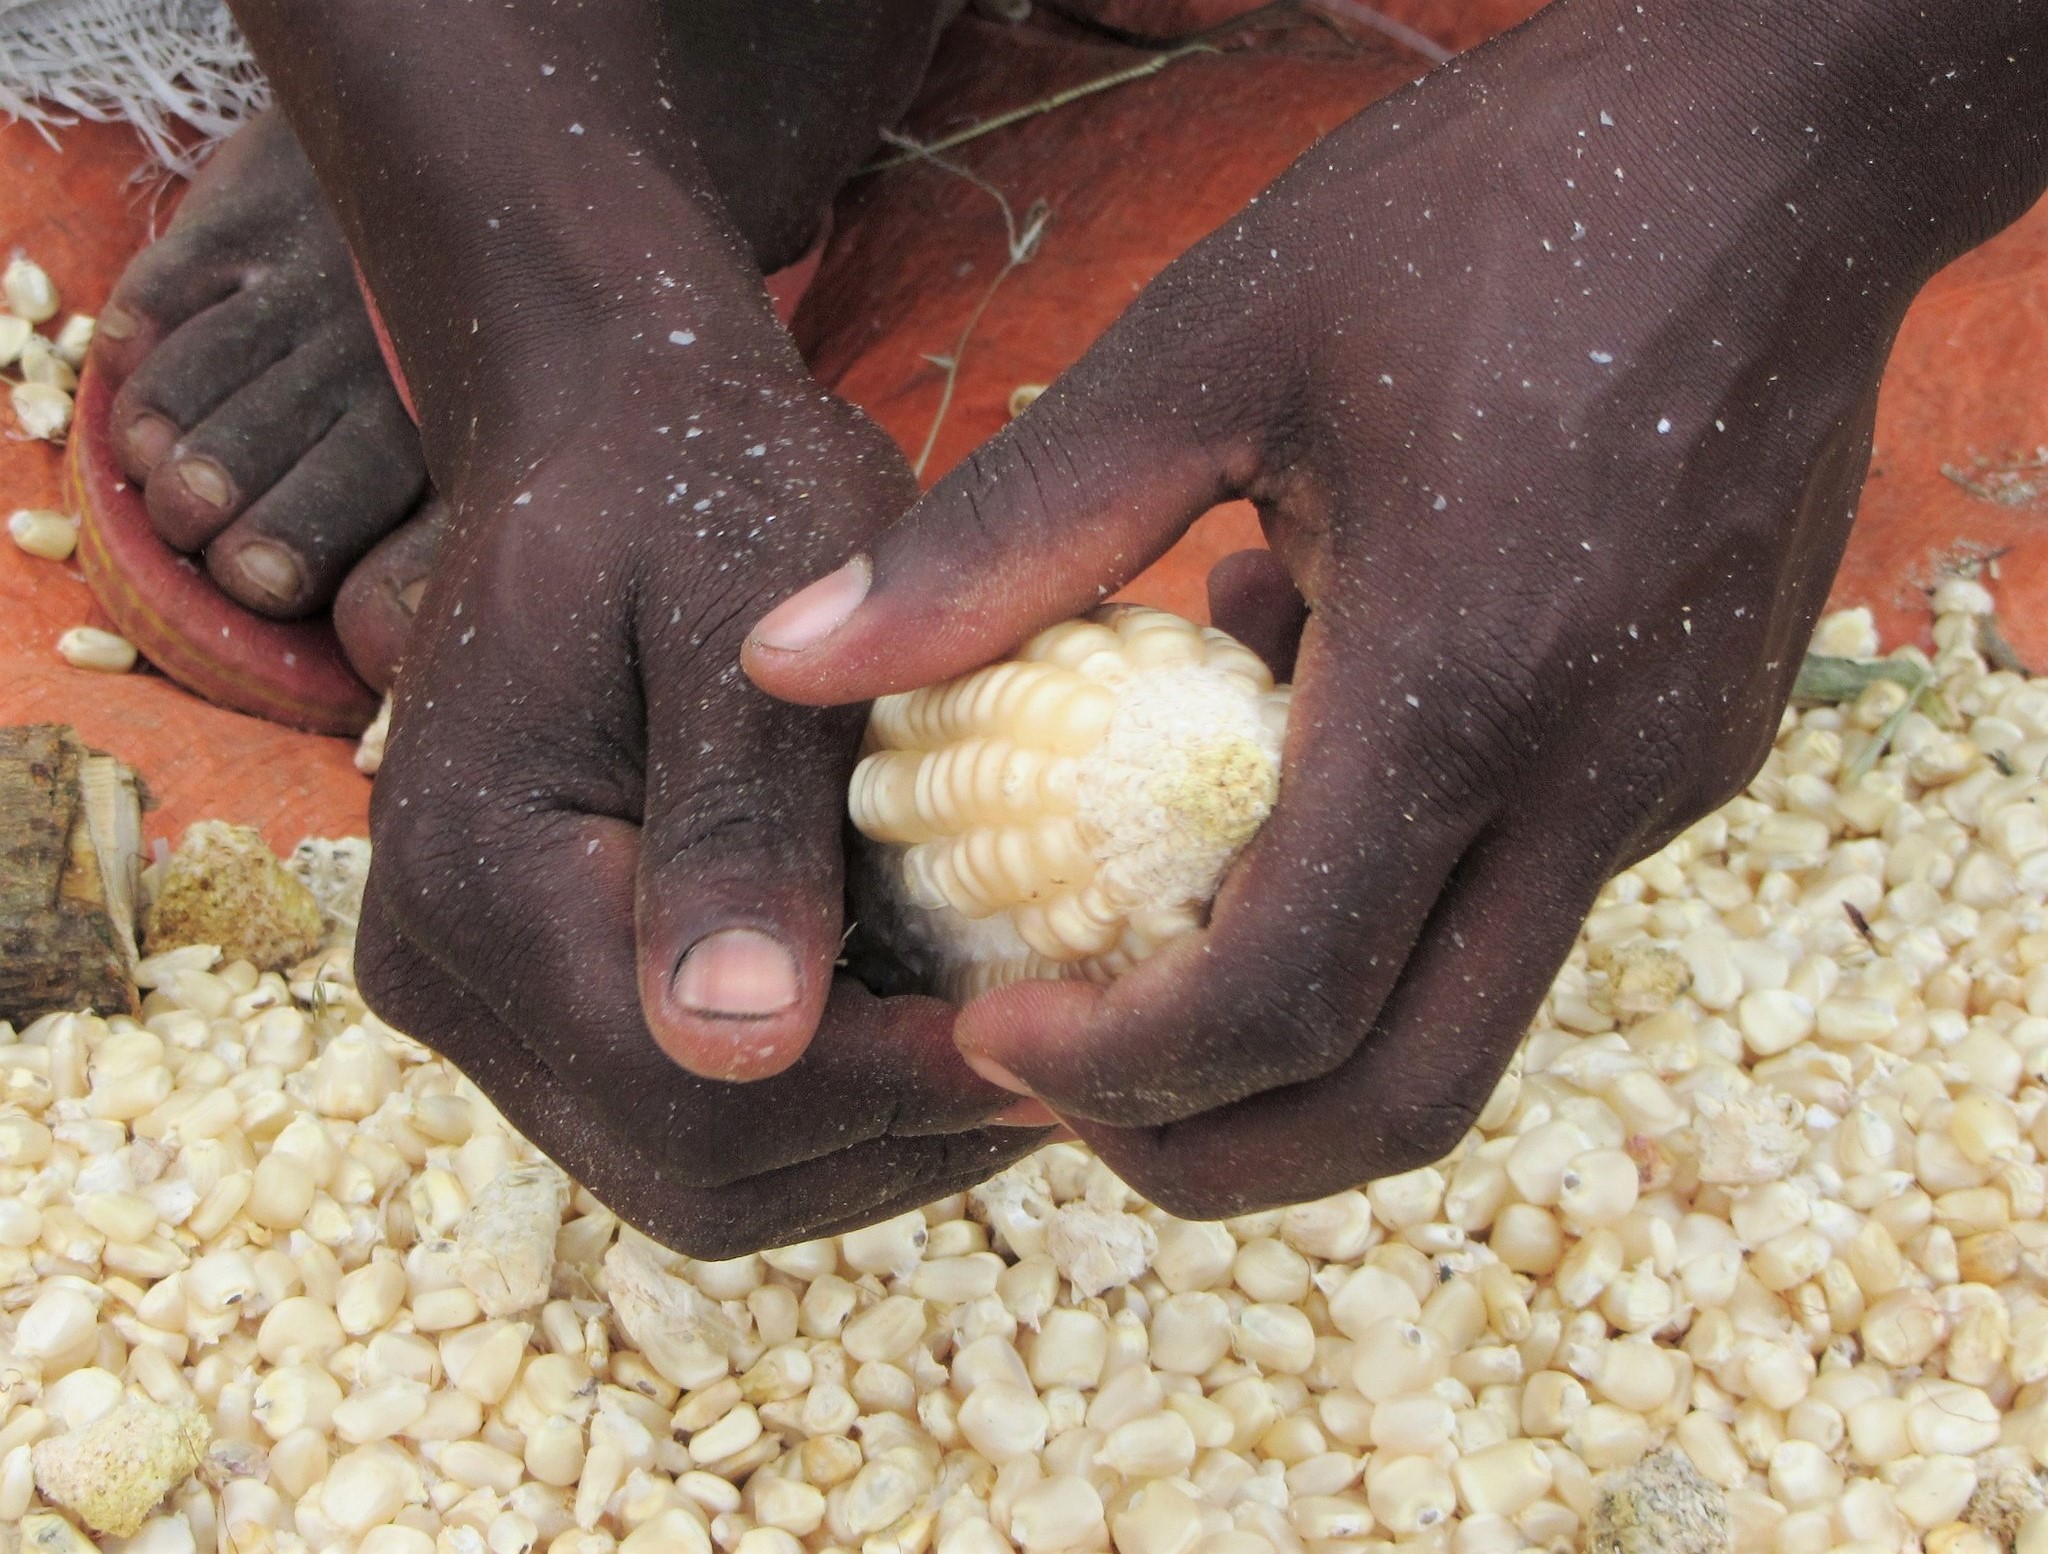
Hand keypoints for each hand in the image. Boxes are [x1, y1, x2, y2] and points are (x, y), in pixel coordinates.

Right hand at [356, 319, 1036, 1256]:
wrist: (607, 445)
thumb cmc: (689, 491)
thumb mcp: (734, 622)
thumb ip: (737, 825)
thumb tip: (739, 1039)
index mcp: (478, 884)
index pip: (698, 1089)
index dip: (896, 1093)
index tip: (1061, 1038)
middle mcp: (447, 976)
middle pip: (697, 1164)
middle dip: (898, 1132)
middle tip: (1065, 1049)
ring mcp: (487, 999)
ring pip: (704, 1166)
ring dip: (878, 1130)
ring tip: (1019, 1030)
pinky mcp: (543, 996)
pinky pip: (697, 1112)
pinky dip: (835, 1093)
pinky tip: (939, 1007)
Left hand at [745, 0, 2044, 1214]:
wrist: (1783, 142)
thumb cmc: (1487, 209)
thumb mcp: (1214, 345)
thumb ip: (1003, 535)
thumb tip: (791, 661)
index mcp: (1466, 683)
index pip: (1284, 1002)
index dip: (1116, 1070)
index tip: (995, 1036)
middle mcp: (1594, 777)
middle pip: (1402, 1100)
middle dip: (1210, 1147)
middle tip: (1061, 1093)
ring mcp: (1666, 778)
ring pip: (1467, 1021)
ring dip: (1293, 1032)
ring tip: (1148, 919)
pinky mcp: (1694, 751)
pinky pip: (1519, 900)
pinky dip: (1380, 897)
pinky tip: (1299, 742)